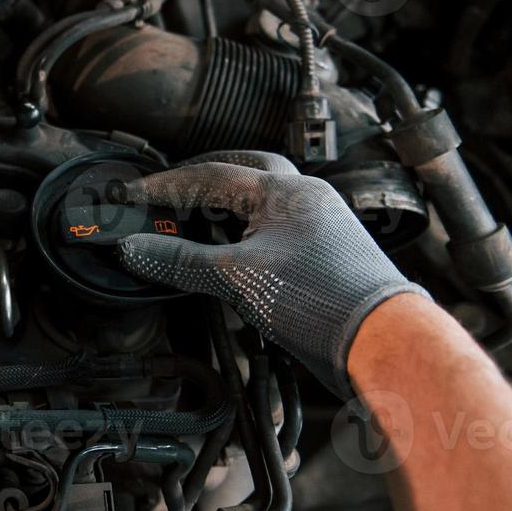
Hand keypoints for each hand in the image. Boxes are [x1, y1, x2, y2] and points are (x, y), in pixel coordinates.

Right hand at [115, 151, 424, 392]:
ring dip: (227, 205)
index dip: (165, 186)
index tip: (132, 196)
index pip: (210, 176)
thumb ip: (180, 260)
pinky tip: (232, 252)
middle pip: (244, 169)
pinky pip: (277, 226)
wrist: (379, 340)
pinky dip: (247, 230)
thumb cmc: (322, 301)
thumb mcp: (235, 279)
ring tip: (194, 221)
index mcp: (284, 190)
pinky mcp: (326, 251)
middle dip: (203, 178)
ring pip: (263, 199)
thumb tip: (136, 249)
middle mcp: (306, 197)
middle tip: (169, 190)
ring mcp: (320, 223)